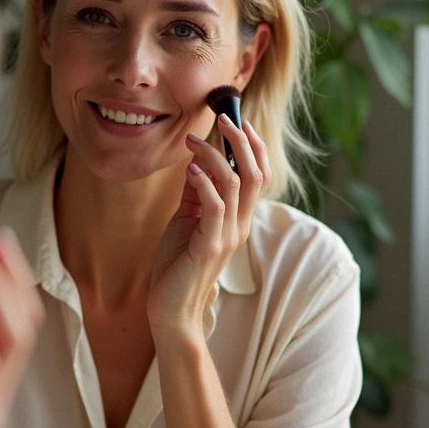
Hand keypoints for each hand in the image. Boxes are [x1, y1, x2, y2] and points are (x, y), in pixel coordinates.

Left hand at [147, 116, 269, 334]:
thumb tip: (197, 161)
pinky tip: (189, 170)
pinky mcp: (210, 246)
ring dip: (214, 156)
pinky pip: (215, 206)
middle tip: (223, 117)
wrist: (170, 310)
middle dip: (241, 141)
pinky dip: (204, 182)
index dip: (253, 146)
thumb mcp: (186, 220)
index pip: (258, 176)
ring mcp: (227, 236)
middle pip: (255, 174)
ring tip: (194, 141)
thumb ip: (196, 193)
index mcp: (238, 219)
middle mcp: (240, 225)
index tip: (237, 120)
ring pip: (235, 184)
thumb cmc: (176, 267)